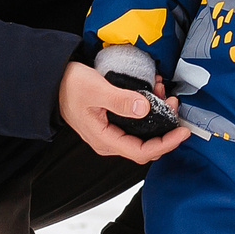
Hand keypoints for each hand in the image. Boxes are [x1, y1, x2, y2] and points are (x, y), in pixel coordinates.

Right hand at [58, 62, 190, 162]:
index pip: (141, 152)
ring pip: (143, 133)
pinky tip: (153, 91)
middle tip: (173, 103)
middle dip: (165, 128)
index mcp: (105, 140)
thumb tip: (145, 109)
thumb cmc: (70, 86)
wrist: (52, 82)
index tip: (183, 131)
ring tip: (164, 91)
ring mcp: (111, 133)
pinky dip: (149, 109)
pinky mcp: (113, 123)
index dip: (166, 144)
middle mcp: (109, 141)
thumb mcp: (96, 89)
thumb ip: (120, 100)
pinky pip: (137, 122)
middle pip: (146, 145)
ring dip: (158, 115)